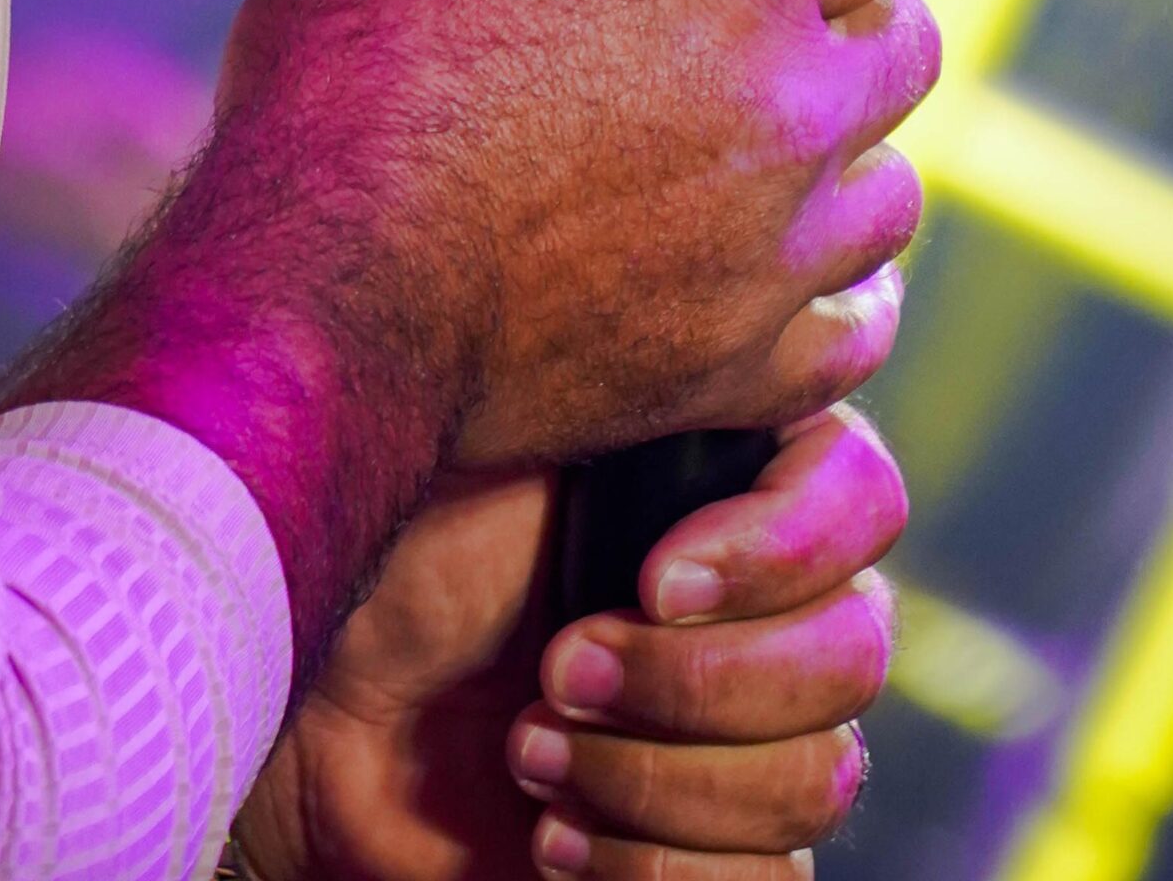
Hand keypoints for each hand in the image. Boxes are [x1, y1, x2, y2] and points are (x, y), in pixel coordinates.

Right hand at [222, 0, 937, 466]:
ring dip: (840, 162)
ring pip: (892, 191)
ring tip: (764, 153)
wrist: (314, 307)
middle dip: (850, 14)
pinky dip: (826, 302)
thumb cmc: (347, 99)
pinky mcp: (736, 370)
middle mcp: (785, 110)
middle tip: (776, 16)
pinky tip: (777, 277)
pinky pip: (851, 334)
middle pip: (910, 43)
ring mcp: (773, 250)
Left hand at [235, 405, 902, 879]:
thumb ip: (652, 391)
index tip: (651, 575)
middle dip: (695, 681)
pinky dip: (654, 871)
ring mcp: (743, 735)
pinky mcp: (704, 851)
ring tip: (528, 752)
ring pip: (818, 781)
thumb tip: (743, 345)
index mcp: (740, 476)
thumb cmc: (400, 537)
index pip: (866, 496)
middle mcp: (765, 600)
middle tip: (555, 671)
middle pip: (855, 655)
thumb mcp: (525, 427)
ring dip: (656, 780)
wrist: (307, 702)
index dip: (782, 550)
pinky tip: (550, 838)